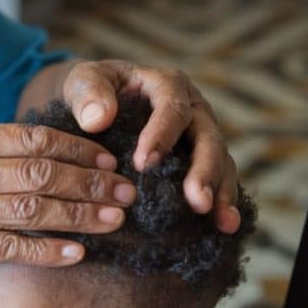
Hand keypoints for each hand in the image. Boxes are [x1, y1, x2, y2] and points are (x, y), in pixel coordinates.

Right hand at [0, 123, 134, 270]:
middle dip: (90, 183)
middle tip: (126, 192)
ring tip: (114, 220)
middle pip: (41, 173)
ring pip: (33, 210)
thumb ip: (1, 148)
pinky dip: (49, 251)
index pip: (34, 139)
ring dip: (80, 215)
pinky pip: (13, 247)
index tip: (110, 161)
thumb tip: (67, 148)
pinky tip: (78, 252)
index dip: (78, 149)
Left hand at [59, 60, 240, 232]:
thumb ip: (88, 93)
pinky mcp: (199, 163)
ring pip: (221, 163)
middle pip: (208, 139)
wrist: (96, 105)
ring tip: (223, 222)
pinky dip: (221, 203)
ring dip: (222, 193)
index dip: (161, 135)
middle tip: (197, 202)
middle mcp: (193, 111)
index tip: (143, 164)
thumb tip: (97, 119)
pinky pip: (217, 182)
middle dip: (204, 171)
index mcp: (167, 85)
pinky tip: (223, 227)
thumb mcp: (83, 80)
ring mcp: (200, 138)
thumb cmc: (92, 91)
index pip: (172, 108)